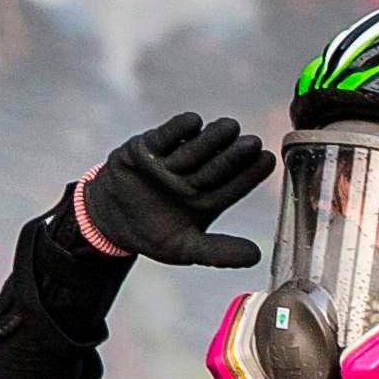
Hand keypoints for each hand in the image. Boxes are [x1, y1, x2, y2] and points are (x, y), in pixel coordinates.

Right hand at [77, 110, 274, 266]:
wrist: (110, 220)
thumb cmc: (152, 232)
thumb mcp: (185, 248)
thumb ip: (218, 252)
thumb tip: (256, 257)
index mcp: (208, 199)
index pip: (234, 186)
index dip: (251, 174)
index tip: (268, 161)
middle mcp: (195, 176)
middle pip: (218, 165)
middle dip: (235, 155)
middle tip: (253, 143)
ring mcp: (173, 160)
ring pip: (195, 148)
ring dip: (212, 138)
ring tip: (230, 127)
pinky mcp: (150, 147)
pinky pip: (165, 136)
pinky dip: (178, 129)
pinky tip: (194, 121)